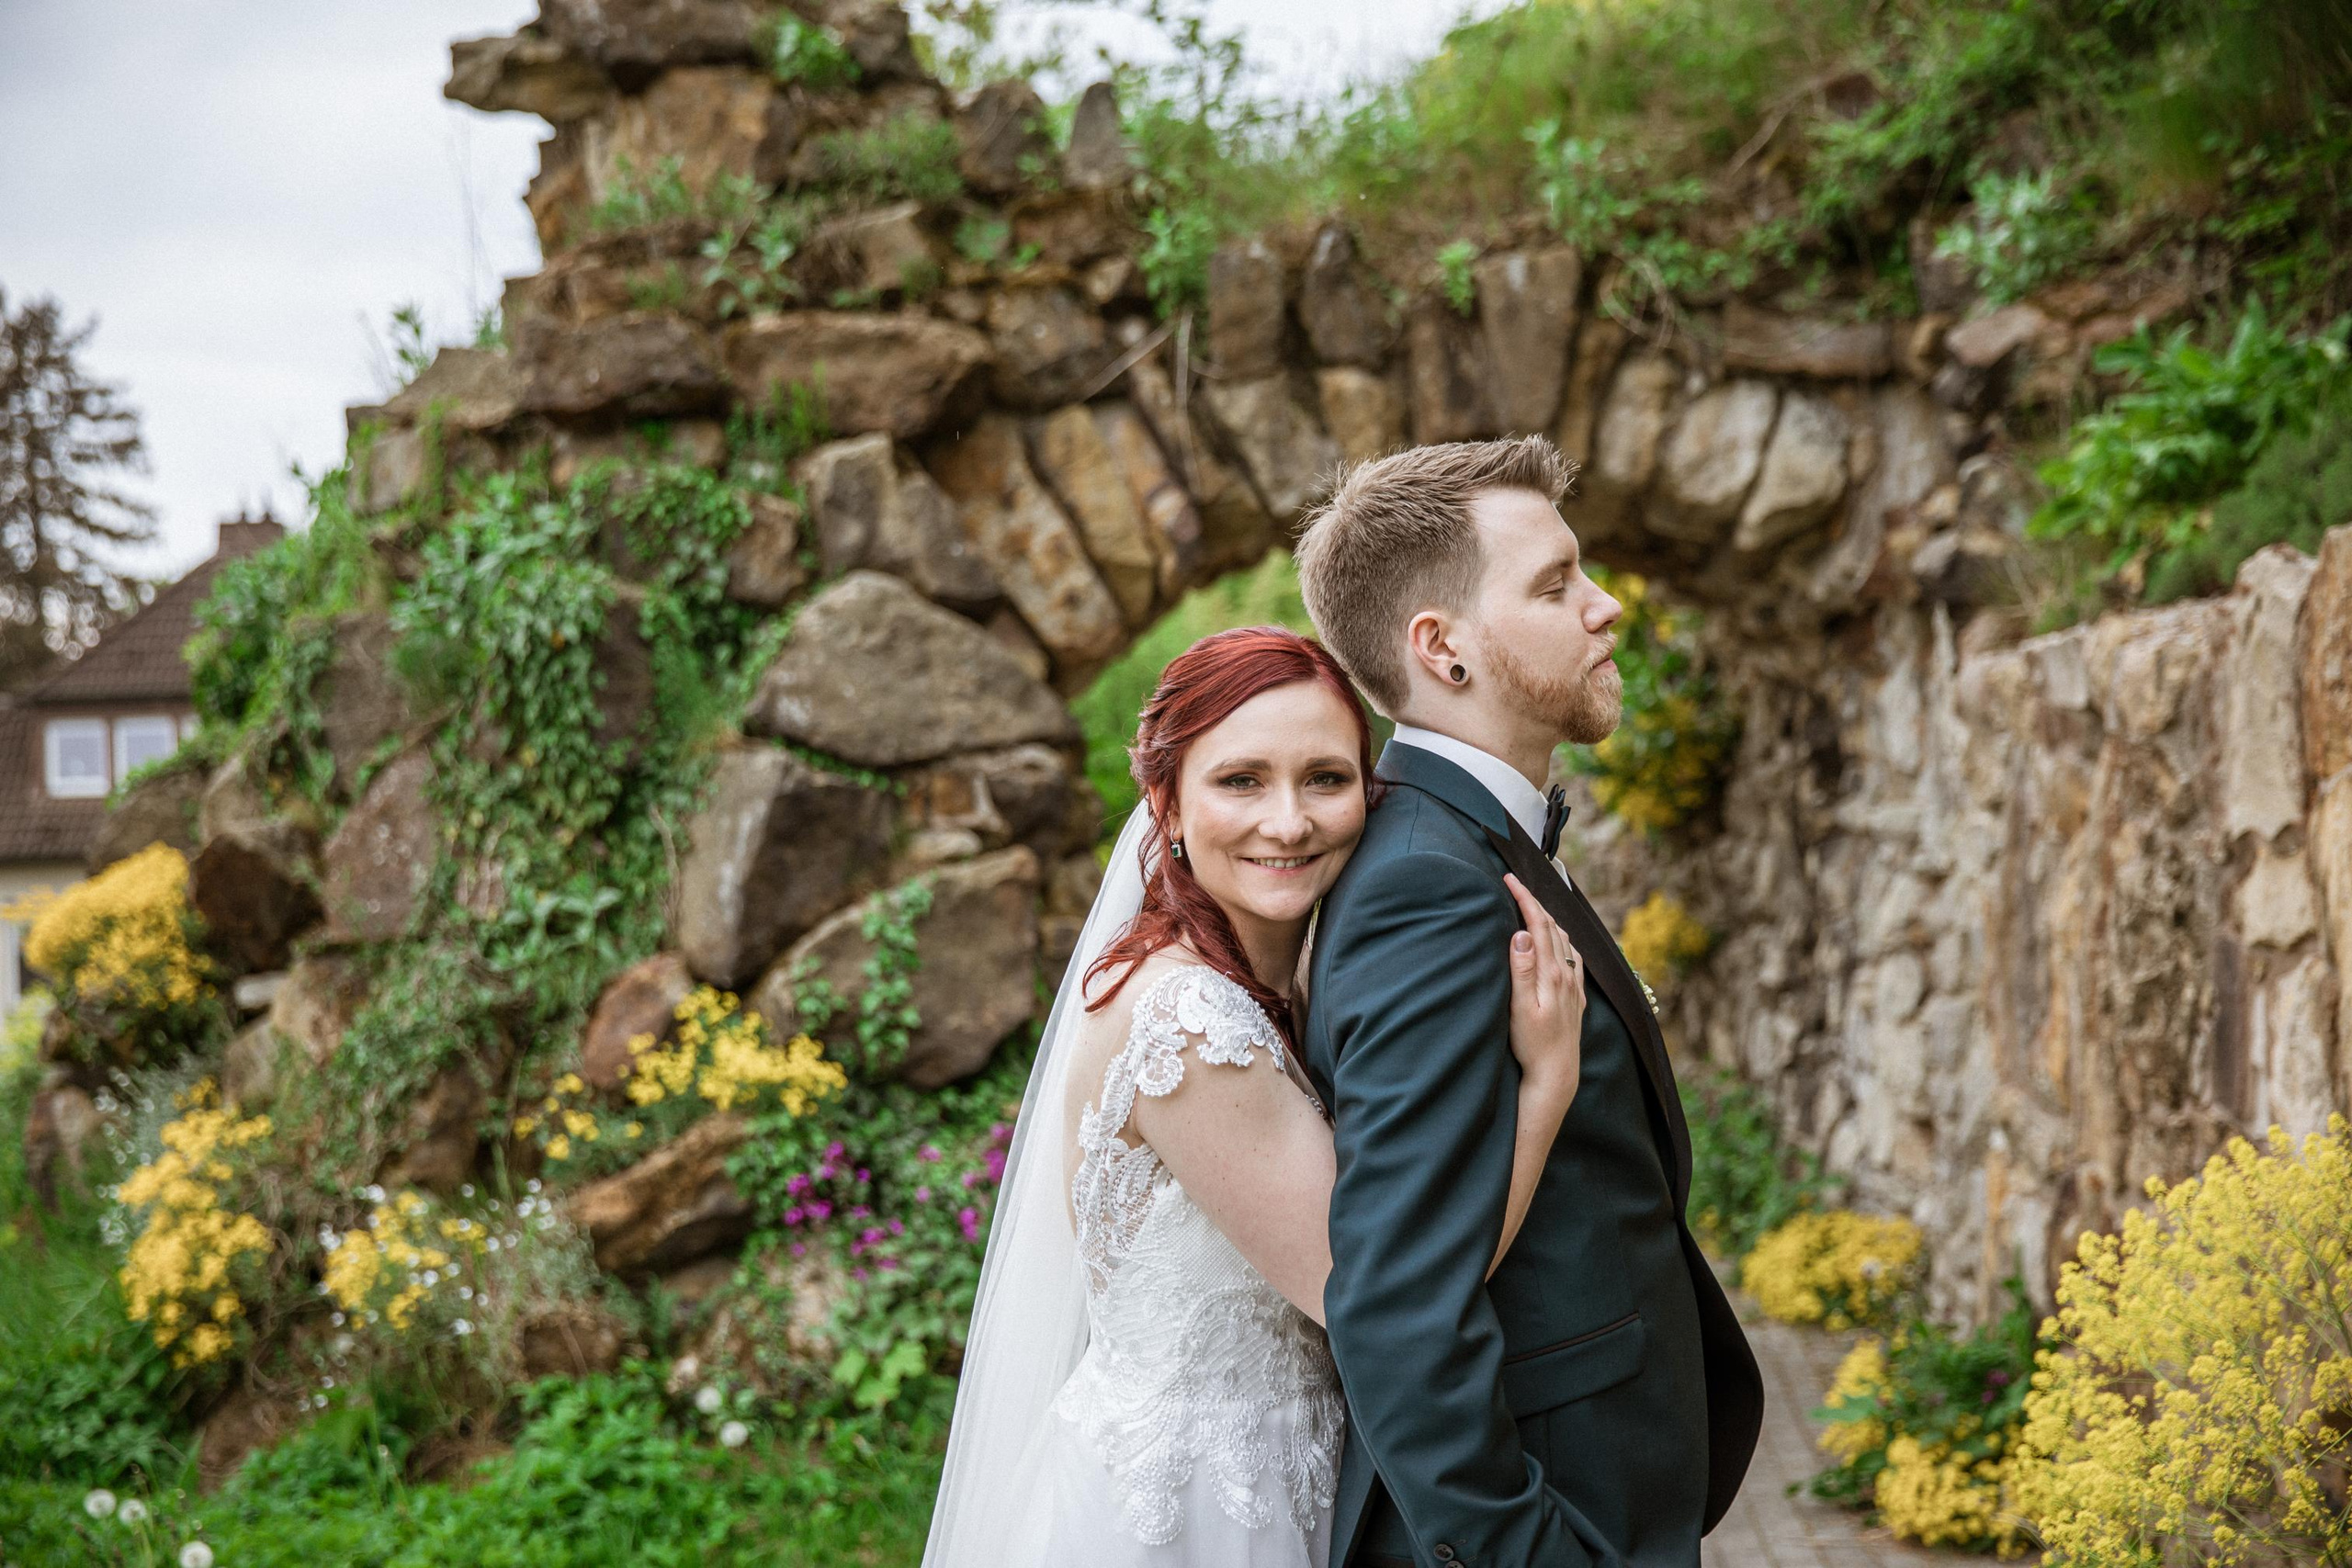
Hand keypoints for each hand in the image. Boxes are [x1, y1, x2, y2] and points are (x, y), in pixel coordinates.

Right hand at [1504, 873, 1584, 1105]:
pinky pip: (1574, 957)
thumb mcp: (1520, 1009)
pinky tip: (1560, 941)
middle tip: (1515, 883)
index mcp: (1551, 973)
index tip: (1508, 879)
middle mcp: (1566, 974)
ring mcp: (1573, 985)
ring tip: (1532, 905)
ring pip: (1564, 939)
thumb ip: (1522, 970)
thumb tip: (1522, 934)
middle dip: (1533, 901)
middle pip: (1552, 927)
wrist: (1556, 1074)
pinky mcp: (1575, 997)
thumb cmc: (1532, 1045)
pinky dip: (1564, 939)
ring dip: (1548, 917)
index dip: (1524, 898)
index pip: (1538, 925)